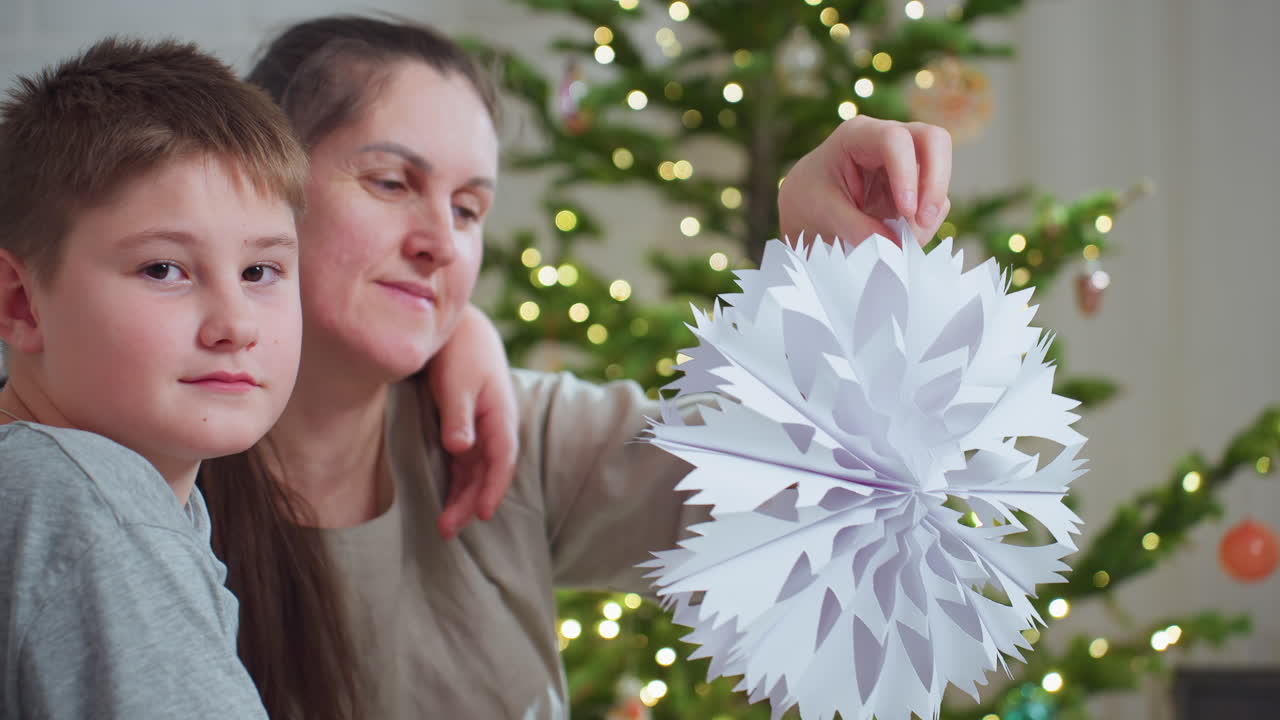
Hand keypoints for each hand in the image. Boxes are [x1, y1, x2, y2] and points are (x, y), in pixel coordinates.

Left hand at [428, 305, 518, 538]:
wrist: (460, 328)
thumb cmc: (461, 352)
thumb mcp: (458, 382)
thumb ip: (458, 416)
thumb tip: (459, 448)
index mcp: (501, 416)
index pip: (502, 461)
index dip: (493, 489)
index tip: (481, 514)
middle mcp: (494, 428)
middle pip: (487, 473)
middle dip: (470, 503)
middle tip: (447, 530)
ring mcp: (481, 430)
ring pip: (475, 472)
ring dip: (462, 497)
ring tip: (443, 525)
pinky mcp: (465, 428)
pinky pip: (464, 463)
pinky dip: (456, 482)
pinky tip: (444, 499)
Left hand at [778, 116, 951, 246]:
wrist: (805, 209)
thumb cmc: (809, 199)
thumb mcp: (823, 212)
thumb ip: (857, 227)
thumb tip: (897, 246)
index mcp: (858, 135)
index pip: (895, 139)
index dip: (906, 172)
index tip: (906, 209)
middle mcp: (889, 139)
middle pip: (934, 140)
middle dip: (936, 181)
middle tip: (922, 221)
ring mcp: (906, 161)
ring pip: (941, 173)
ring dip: (929, 210)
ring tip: (904, 241)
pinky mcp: (915, 187)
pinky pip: (935, 201)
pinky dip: (925, 224)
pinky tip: (902, 240)